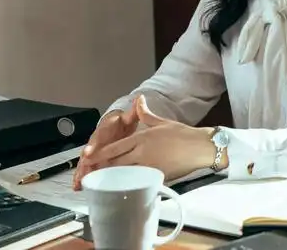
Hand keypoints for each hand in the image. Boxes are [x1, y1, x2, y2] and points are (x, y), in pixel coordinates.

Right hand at [72, 102, 138, 189]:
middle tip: (81, 174)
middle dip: (84, 164)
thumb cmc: (121, 124)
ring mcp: (95, 153)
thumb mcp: (128, 118)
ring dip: (81, 173)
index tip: (88, 153)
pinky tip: (78, 187)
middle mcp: (97, 142)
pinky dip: (83, 178)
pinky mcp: (96, 162)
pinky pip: (88, 170)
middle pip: (88, 154)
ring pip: (86, 163)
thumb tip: (139, 99)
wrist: (117, 127)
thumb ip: (133, 112)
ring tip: (78, 183)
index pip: (97, 137)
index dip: (92, 146)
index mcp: (104, 130)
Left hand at [83, 95, 216, 181]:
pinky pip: (138, 181)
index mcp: (142, 138)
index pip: (115, 148)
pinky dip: (129, 184)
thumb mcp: (161, 121)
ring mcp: (149, 167)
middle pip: (116, 164)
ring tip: (101, 181)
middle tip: (89, 174)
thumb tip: (138, 100)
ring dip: (113, 178)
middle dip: (102, 169)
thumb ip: (145, 114)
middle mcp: (142, 153)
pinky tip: (123, 187)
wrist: (199, 148)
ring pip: (125, 175)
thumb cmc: (182, 134)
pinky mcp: (157, 177)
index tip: (87, 158)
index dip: (100, 154)